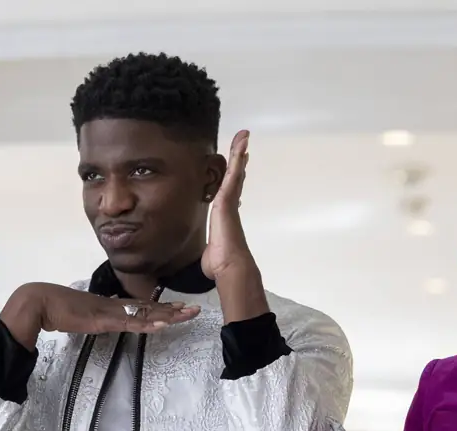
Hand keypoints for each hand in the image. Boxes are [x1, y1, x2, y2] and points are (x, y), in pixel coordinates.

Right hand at [0, 282, 199, 349]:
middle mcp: (114, 306)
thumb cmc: (56, 309)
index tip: (179, 308)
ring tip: (187, 314)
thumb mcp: (81, 315)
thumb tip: (100, 319)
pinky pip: (130, 323)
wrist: (39, 302)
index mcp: (110, 305)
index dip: (161, 308)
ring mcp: (110, 312)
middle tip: (195, 309)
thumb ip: (93, 317)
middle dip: (173, 309)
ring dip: (167, 314)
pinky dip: (148, 323)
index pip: (141, 307)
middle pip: (149, 308)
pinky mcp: (103, 320)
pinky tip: (163, 323)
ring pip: (145, 313)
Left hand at [201, 130, 254, 280]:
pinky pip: (233, 172)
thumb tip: (212, 262)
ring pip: (235, 171)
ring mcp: (229, 200)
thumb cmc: (221, 263)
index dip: (235, 180)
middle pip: (235, 178)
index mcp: (225, 216)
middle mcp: (229, 205)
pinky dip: (237, 157)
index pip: (230, 193)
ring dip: (239, 153)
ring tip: (243, 137)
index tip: (240, 171)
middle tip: (245, 147)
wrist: (229, 265)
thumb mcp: (212, 255)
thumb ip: (212, 252)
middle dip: (240, 162)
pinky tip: (241, 144)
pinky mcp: (228, 197)